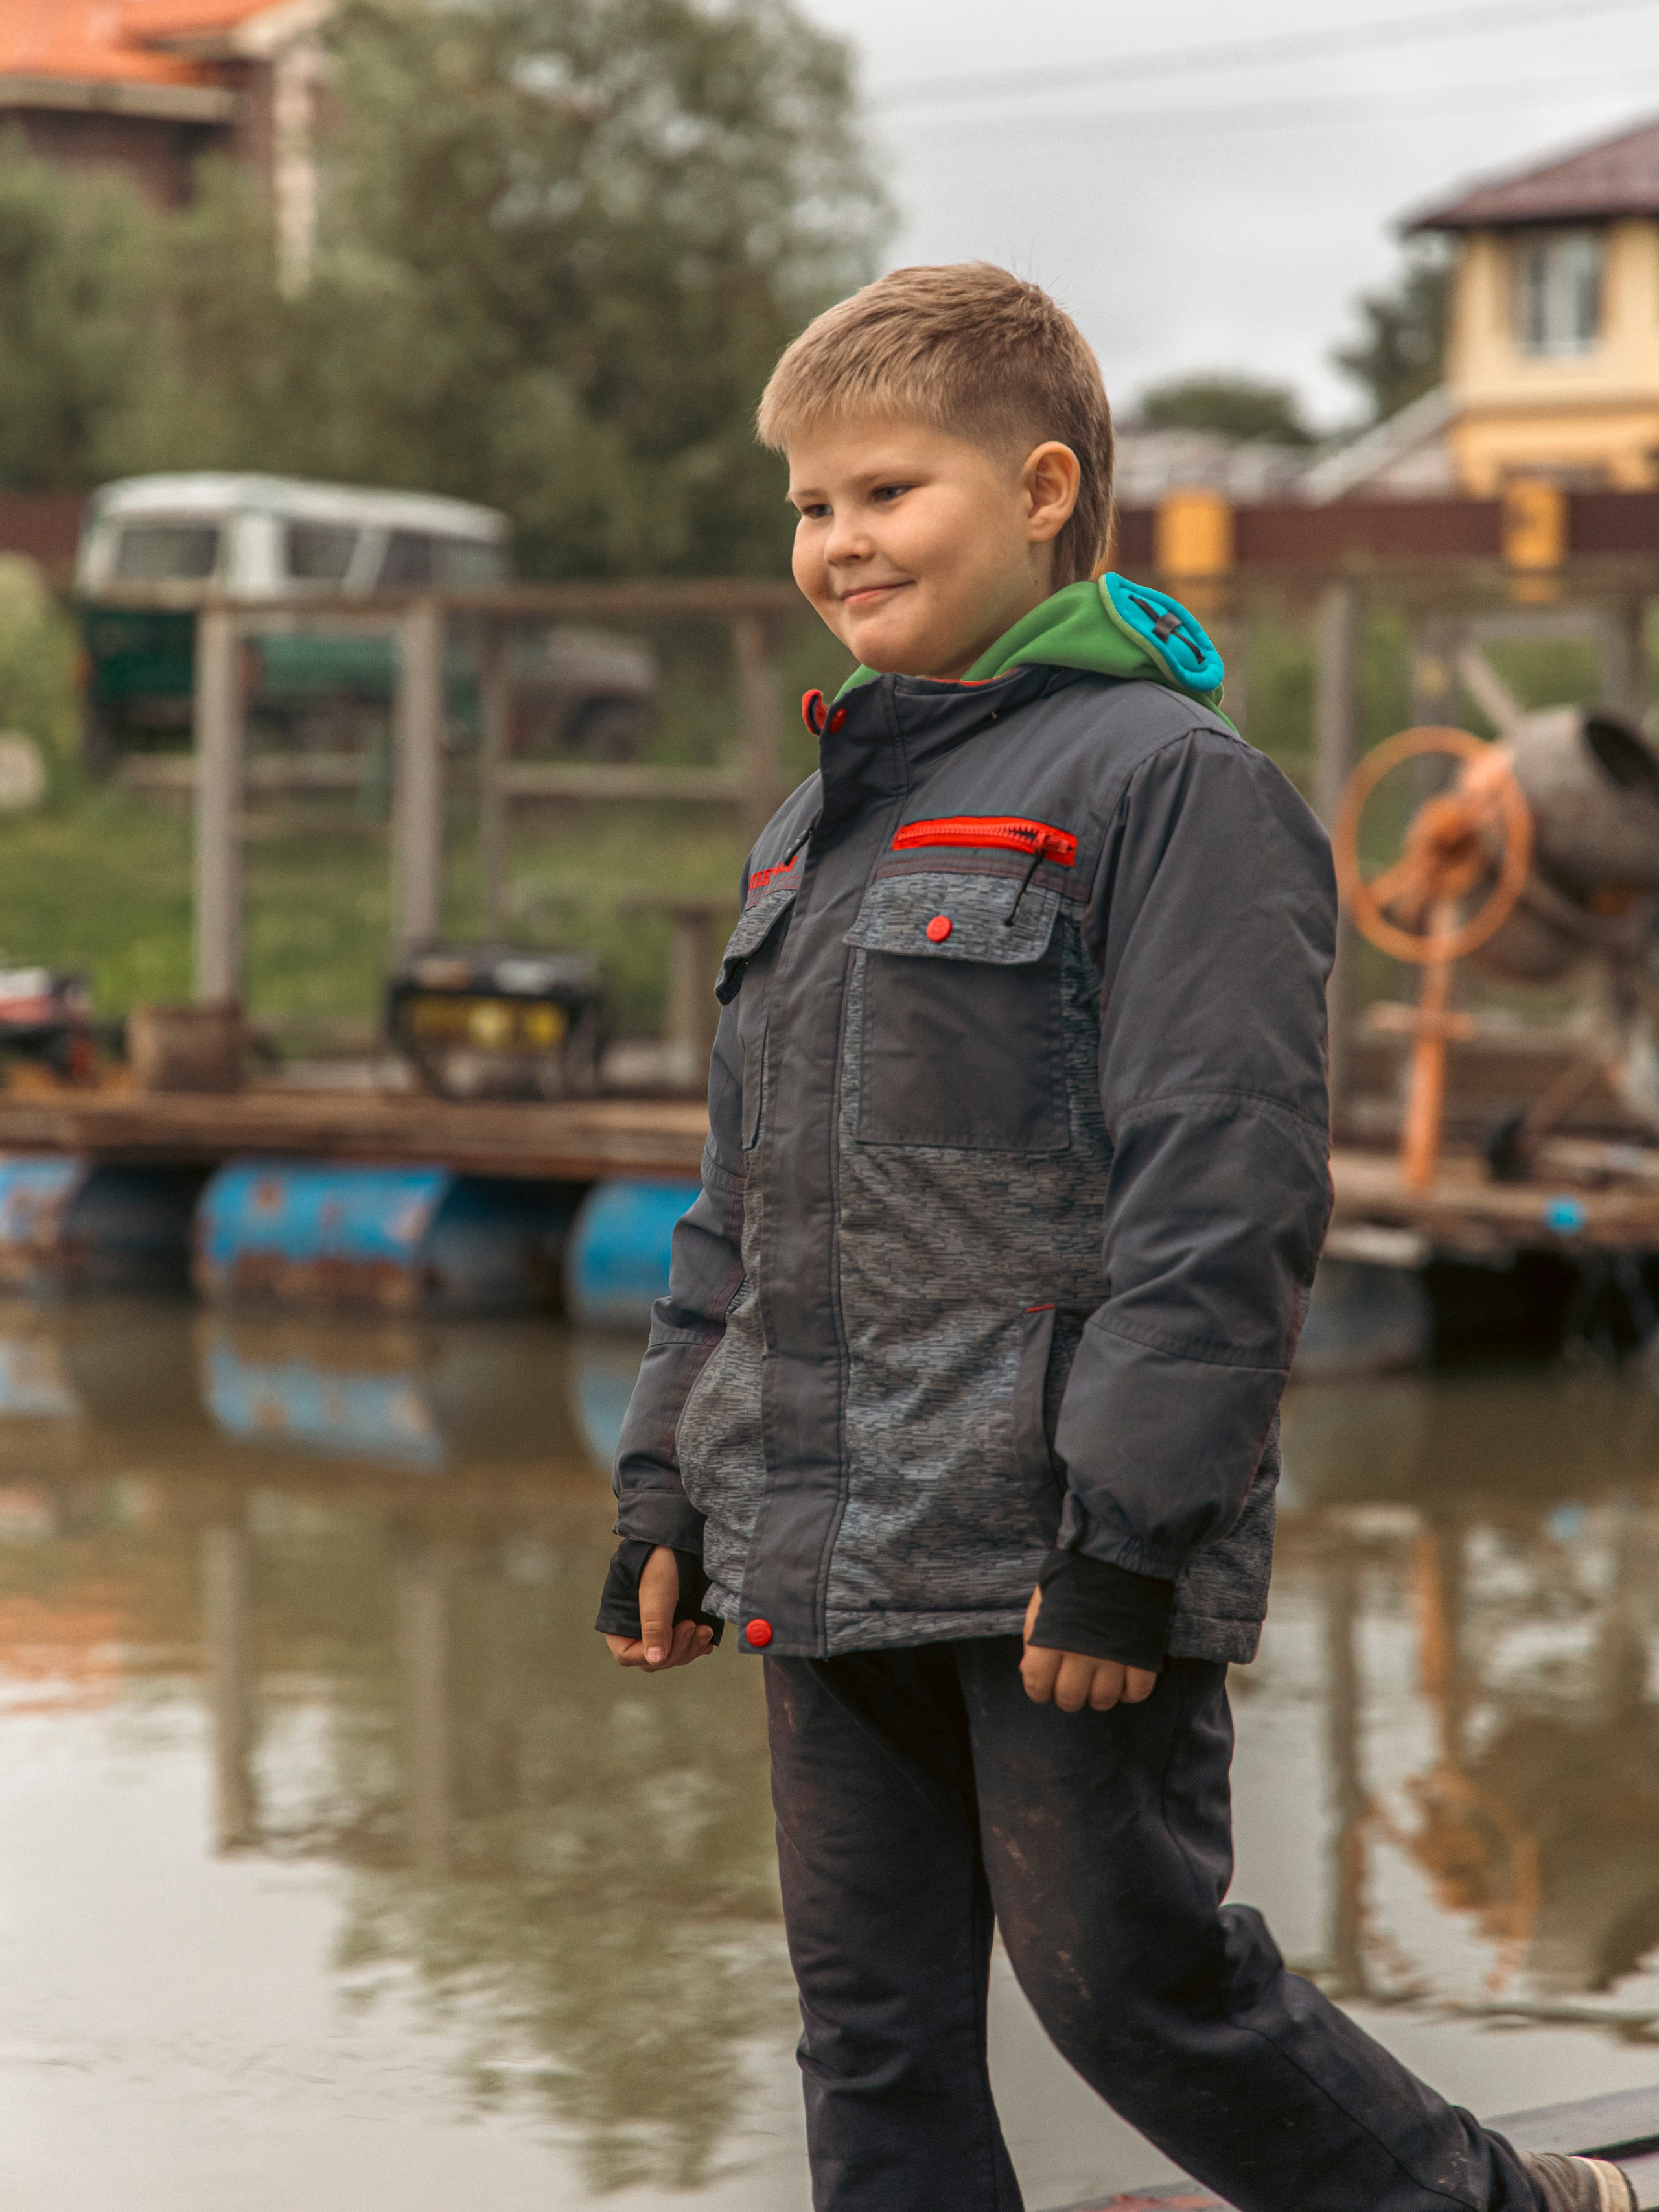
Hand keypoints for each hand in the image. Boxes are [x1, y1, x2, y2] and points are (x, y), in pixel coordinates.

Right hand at [604, 1544, 715, 1671]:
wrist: (680, 1537)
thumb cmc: (660, 1558)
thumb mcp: (657, 1590)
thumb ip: (655, 1624)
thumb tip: (655, 1660)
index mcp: (620, 1619)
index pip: (627, 1654)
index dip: (648, 1654)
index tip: (671, 1636)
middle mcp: (637, 1626)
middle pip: (653, 1659)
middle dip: (676, 1650)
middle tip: (692, 1627)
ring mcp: (660, 1626)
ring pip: (671, 1655)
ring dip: (689, 1647)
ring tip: (704, 1629)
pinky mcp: (677, 1622)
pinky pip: (685, 1646)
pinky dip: (697, 1645)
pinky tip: (707, 1635)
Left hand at [1020, 1583, 1156, 1712]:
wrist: (1117, 1553)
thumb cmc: (1073, 1576)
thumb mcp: (1042, 1601)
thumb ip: (1032, 1637)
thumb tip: (1028, 1671)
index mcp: (1051, 1639)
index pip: (1038, 1686)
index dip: (1039, 1690)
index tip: (1045, 1685)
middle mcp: (1081, 1654)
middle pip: (1071, 1699)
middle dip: (1068, 1696)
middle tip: (1073, 1683)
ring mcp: (1114, 1657)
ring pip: (1103, 1700)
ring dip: (1098, 1696)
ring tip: (1098, 1680)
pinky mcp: (1143, 1655)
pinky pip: (1137, 1693)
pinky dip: (1130, 1693)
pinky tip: (1124, 1680)